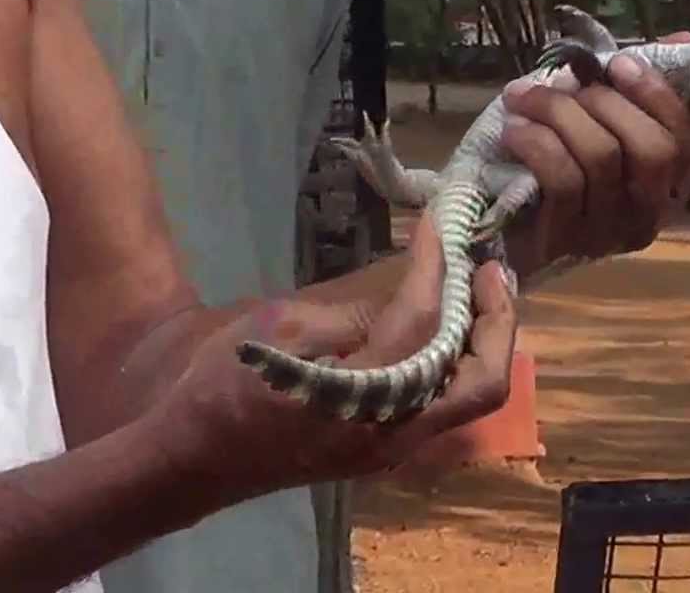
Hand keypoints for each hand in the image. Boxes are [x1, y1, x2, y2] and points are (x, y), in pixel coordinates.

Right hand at [146, 214, 517, 496]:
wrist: (191, 459)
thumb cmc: (222, 386)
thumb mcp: (280, 328)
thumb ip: (353, 316)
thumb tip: (406, 294)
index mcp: (359, 399)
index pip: (421, 324)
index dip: (436, 269)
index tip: (439, 228)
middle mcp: (390, 435)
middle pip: (481, 384)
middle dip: (498, 323)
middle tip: (490, 271)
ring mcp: (389, 451)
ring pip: (467, 401)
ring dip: (483, 344)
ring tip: (476, 293)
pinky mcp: (380, 451)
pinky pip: (440, 408)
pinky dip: (454, 364)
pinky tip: (441, 328)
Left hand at [497, 34, 689, 272]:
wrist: (504, 232)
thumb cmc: (564, 166)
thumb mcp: (604, 125)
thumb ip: (643, 88)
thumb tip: (682, 38)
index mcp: (671, 184)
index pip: (687, 141)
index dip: (657, 96)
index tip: (618, 62)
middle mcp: (649, 214)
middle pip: (649, 150)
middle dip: (604, 102)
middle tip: (562, 84)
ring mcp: (608, 232)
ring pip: (600, 158)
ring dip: (559, 114)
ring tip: (523, 98)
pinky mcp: (565, 239)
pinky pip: (561, 181)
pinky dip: (537, 144)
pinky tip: (514, 129)